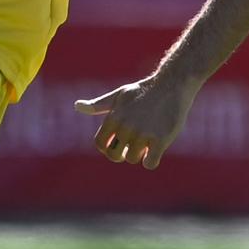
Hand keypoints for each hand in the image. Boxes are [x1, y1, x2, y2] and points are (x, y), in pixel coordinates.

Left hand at [74, 74, 199, 168]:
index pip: (100, 144)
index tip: (117, 146)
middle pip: (115, 155)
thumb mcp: (118, 95)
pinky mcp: (160, 139)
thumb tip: (77, 106)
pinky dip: (151, 161)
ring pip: (132, 158)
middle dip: (121, 154)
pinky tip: (155, 152)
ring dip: (139, 155)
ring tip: (147, 143)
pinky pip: (150, 163)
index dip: (107, 148)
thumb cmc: (143, 91)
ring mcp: (142, 134)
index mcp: (113, 118)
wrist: (171, 85)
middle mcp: (125, 127)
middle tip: (131, 148)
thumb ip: (98, 105)